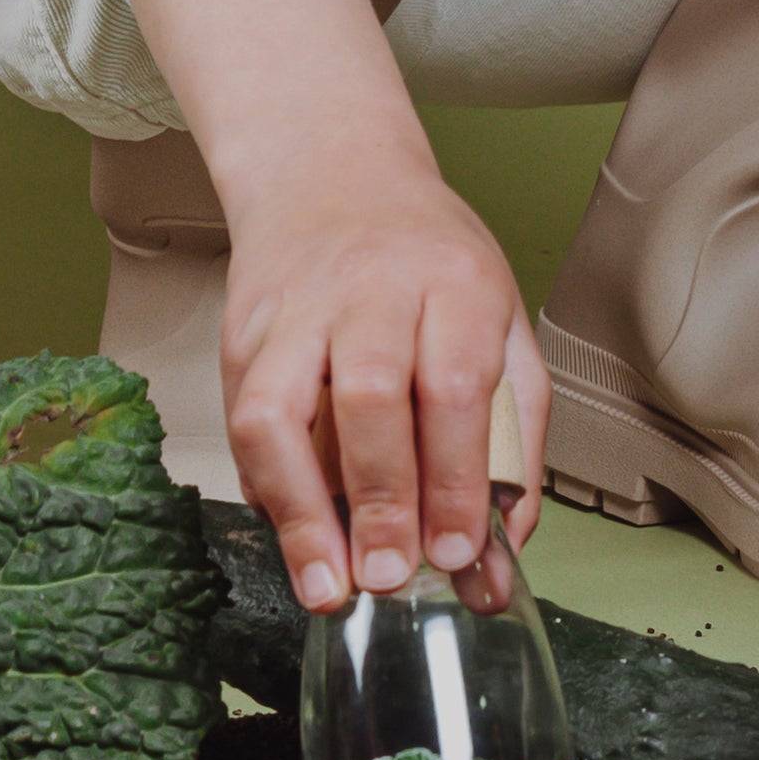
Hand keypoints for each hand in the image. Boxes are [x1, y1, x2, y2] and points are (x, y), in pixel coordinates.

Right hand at [112, 0, 548, 610]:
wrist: (331, 176)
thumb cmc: (428, 262)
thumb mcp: (502, 323)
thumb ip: (515, 435)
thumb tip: (504, 546)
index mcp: (454, 283)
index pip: (457, 385)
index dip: (456, 476)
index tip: (459, 551)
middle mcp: (372, 290)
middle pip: (371, 398)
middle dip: (383, 499)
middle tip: (394, 575)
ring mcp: (297, 310)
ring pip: (284, 411)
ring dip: (304, 508)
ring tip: (330, 583)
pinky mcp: (243, 334)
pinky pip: (243, 420)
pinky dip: (268, 489)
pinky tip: (294, 533)